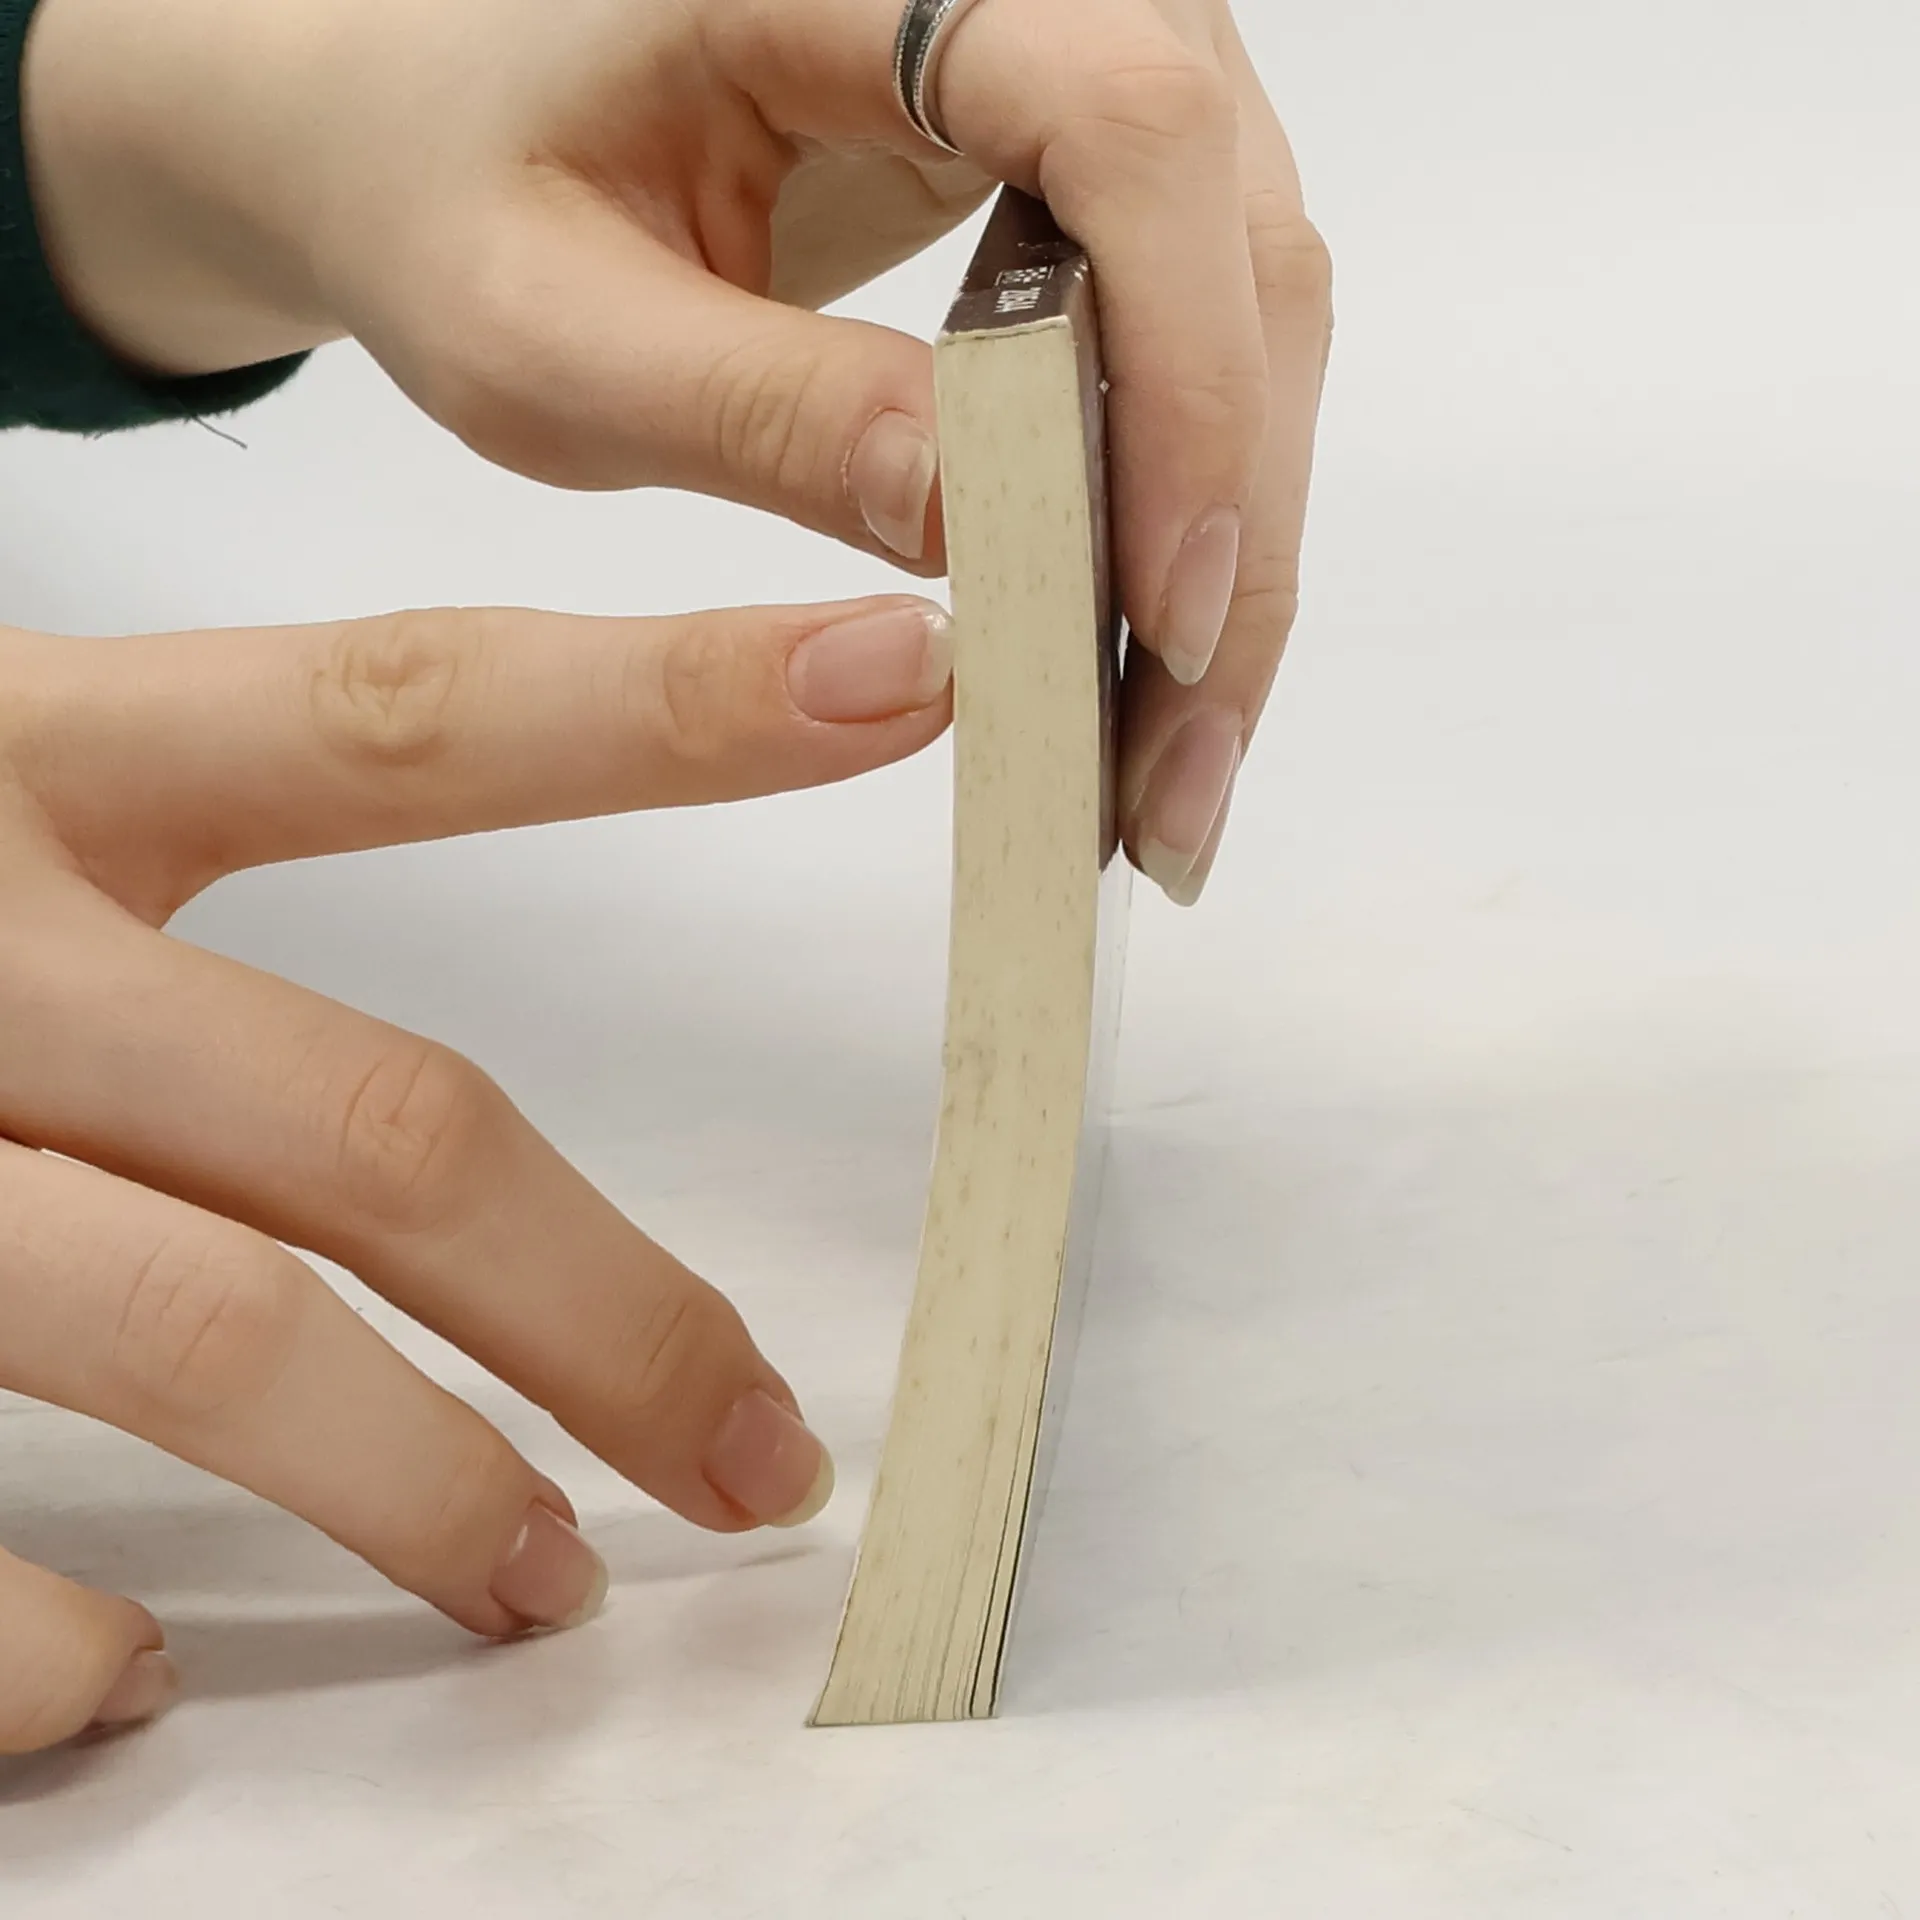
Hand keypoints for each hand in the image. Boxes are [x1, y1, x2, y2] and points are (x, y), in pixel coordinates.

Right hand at [0, 589, 952, 1752]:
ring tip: (545, 1586)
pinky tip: (125, 1686)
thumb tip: (470, 1120)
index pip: (414, 709)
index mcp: (26, 755)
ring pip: (196, 1330)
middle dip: (608, 1307)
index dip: (672, 701)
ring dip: (412, 1486)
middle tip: (765, 1453)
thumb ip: (188, 869)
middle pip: (376, 1121)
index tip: (908, 681)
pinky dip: (39, 1640)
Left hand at [23, 0, 1331, 903]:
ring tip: (1161, 760)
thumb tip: (985, 528)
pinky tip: (1146, 648)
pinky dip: (1188, 508)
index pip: (1124, 120)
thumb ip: (759, 411)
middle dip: (1229, 526)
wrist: (435, 138)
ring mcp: (1073, 65)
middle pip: (1233, 238)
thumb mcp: (549, 326)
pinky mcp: (1079, 169)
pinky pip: (1200, 334)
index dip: (1183, 372)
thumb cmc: (453, 189)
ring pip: (1250, 304)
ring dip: (1232, 546)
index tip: (1159, 607)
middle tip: (1169, 771)